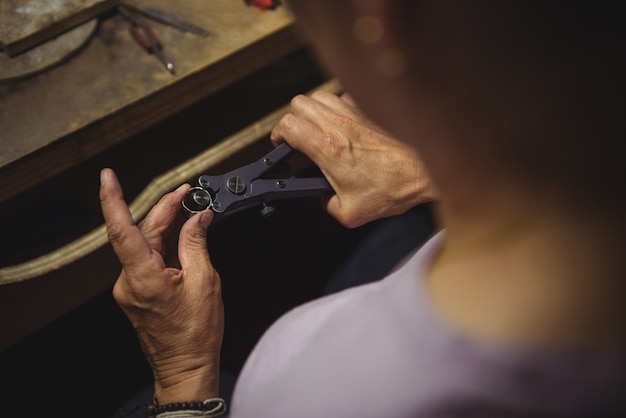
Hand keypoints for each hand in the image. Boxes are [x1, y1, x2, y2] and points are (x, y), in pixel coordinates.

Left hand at [99, 168, 222, 403]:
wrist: (186, 366)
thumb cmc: (195, 334)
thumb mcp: (205, 282)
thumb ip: (196, 244)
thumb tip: (197, 218)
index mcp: (143, 278)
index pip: (121, 230)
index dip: (113, 200)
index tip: (107, 177)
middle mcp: (129, 282)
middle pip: (140, 233)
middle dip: (163, 209)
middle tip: (186, 193)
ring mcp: (129, 289)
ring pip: (143, 245)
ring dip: (164, 226)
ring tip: (187, 210)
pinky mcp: (136, 293)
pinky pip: (146, 259)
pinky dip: (163, 244)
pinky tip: (181, 238)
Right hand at [271, 90, 438, 227]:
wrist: (422, 171)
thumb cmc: (393, 187)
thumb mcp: (350, 213)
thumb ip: (328, 206)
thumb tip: (325, 201)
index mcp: (327, 147)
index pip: (287, 125)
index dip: (278, 136)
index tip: (282, 146)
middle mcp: (337, 124)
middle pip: (298, 104)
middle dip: (293, 120)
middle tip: (297, 137)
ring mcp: (353, 113)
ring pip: (318, 96)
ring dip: (312, 110)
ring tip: (317, 128)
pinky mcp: (369, 110)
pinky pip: (344, 97)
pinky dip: (337, 107)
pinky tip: (343, 123)